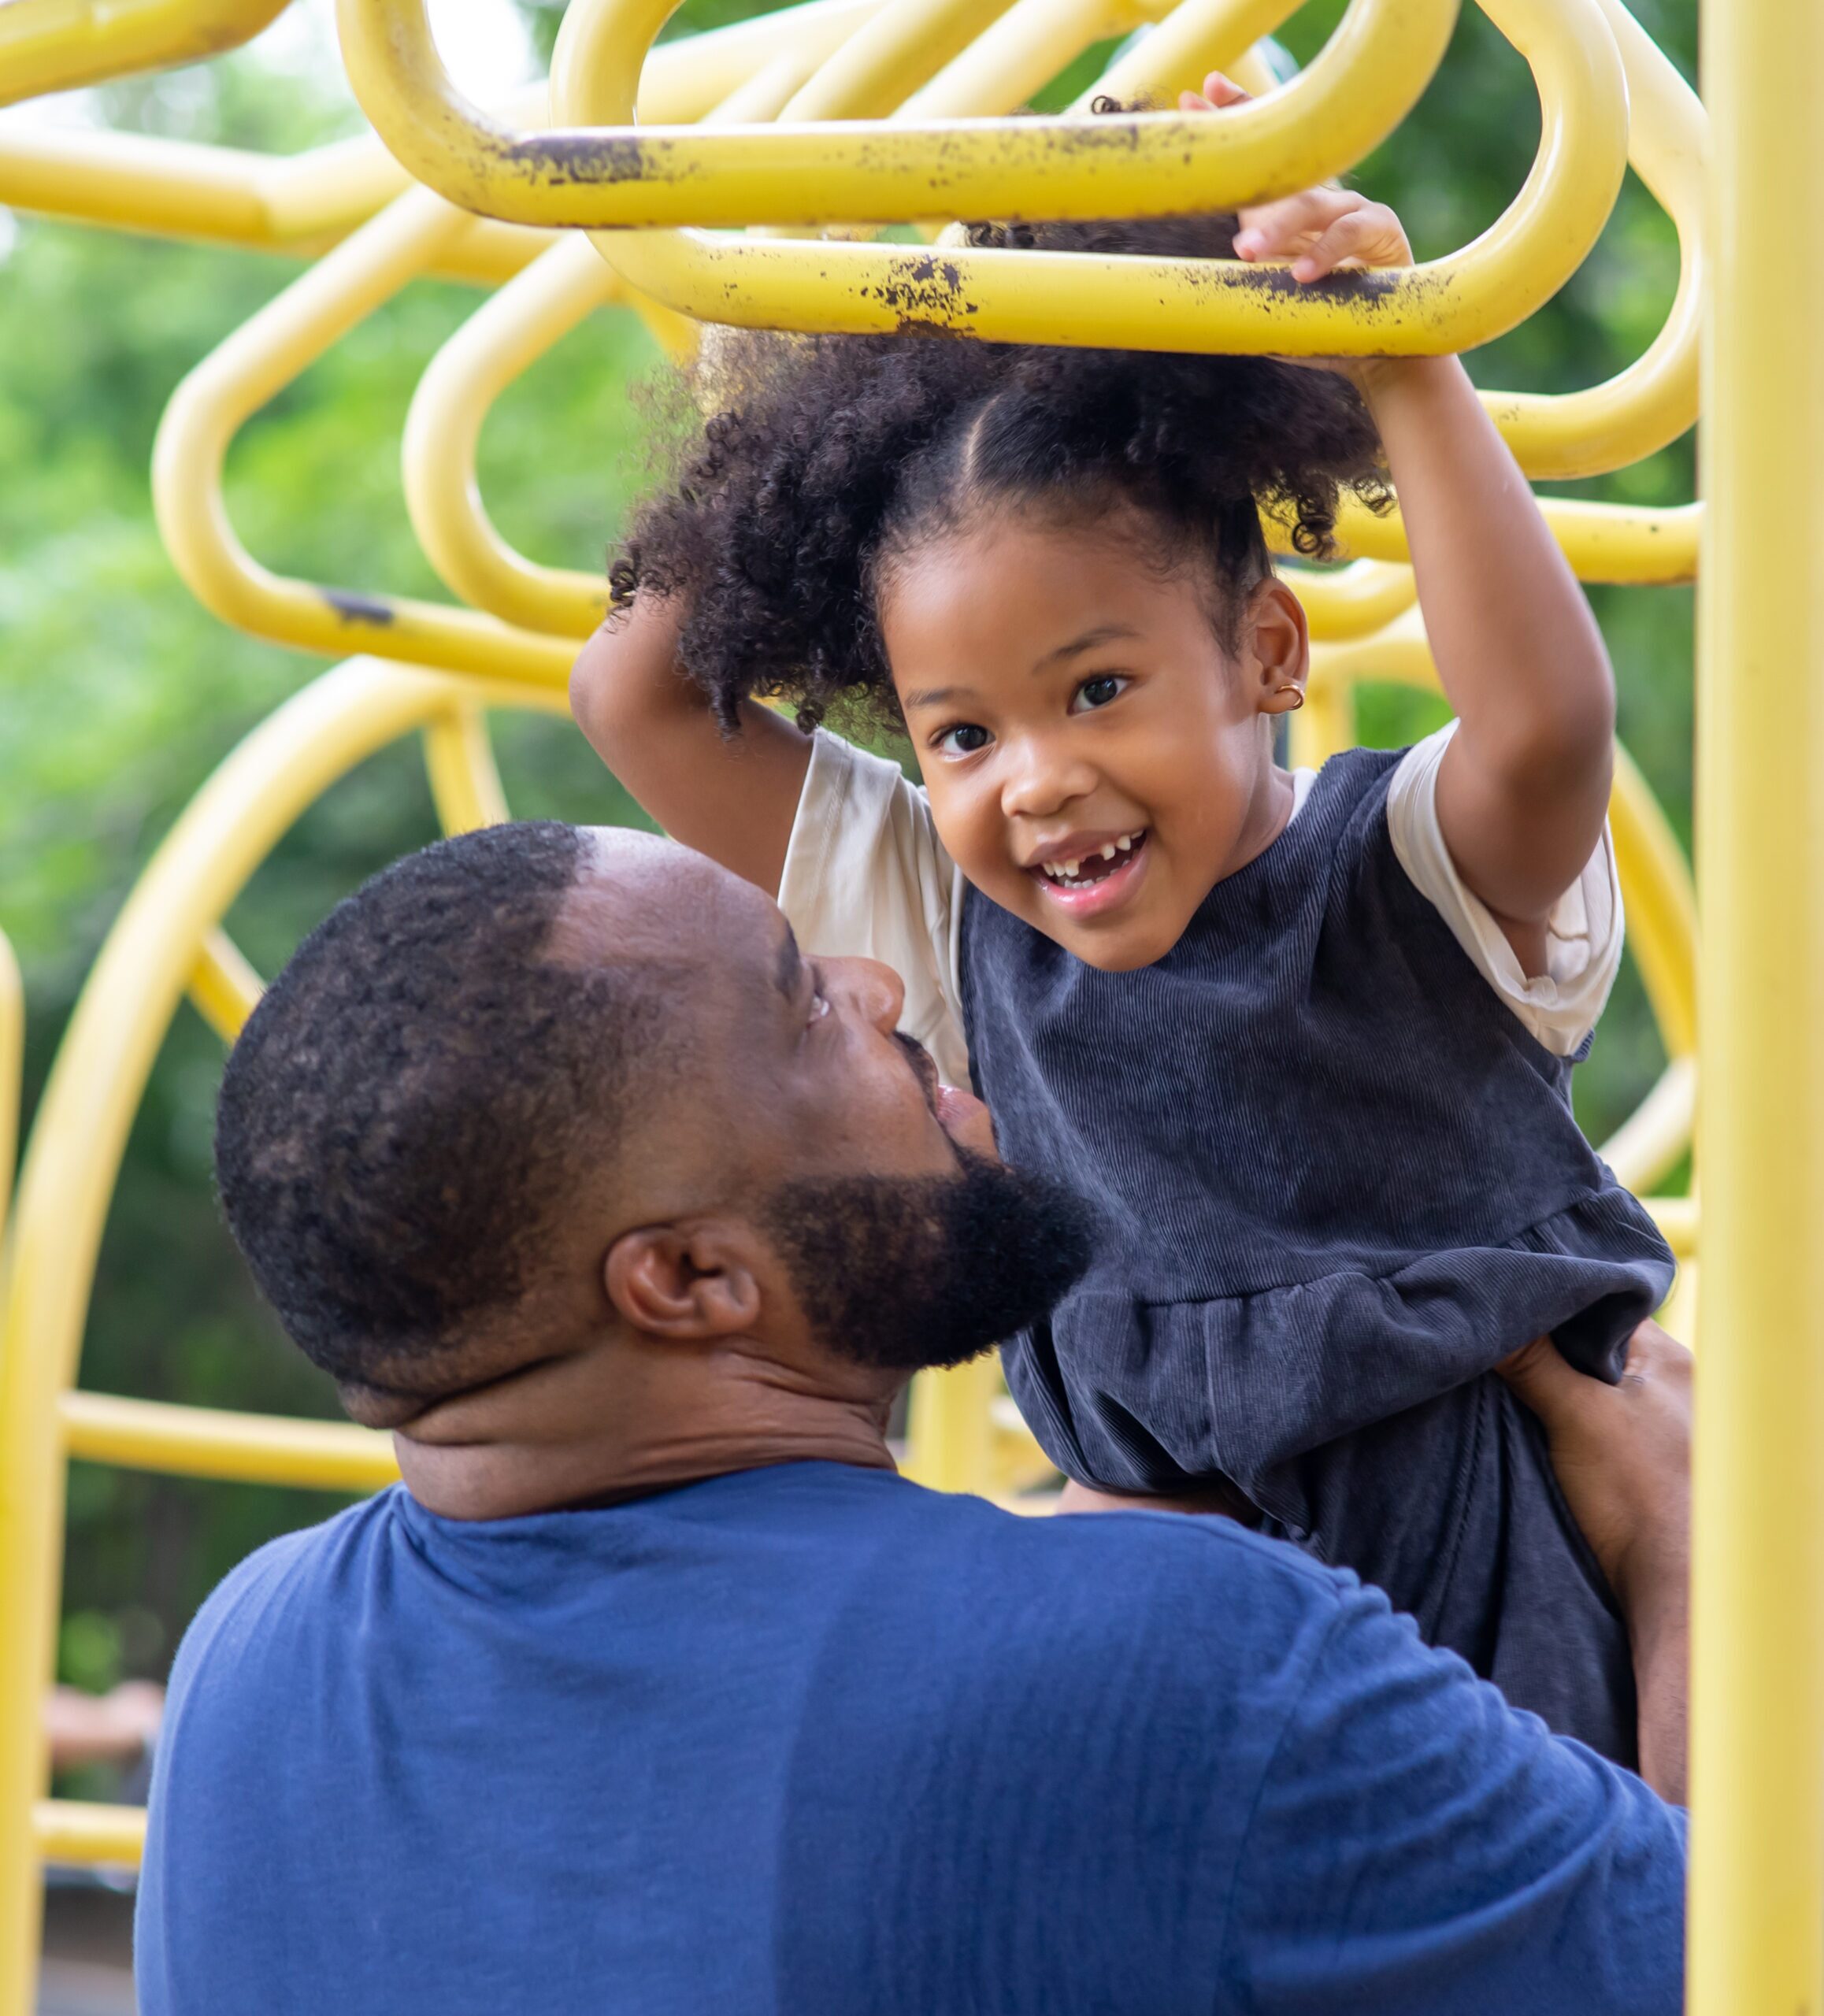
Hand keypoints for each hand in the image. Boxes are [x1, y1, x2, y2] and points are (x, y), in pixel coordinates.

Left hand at [1179, 72, 1414, 392]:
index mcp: (1289, 207)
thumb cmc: (1317, 318)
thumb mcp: (1270, 295)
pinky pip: (1350, 233)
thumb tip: (1181, 285)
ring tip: (1244, 251)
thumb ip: (1244, 280)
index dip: (1235, 120)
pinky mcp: (1383, 230)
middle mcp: (1321, 198)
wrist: (1375, 346)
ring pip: (1310, 204)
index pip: (1260, 160)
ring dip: (1276, 227)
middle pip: (1285, 164)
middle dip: (1249, 150)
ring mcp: (1352, 209)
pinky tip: (1300, 274)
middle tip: (1209, 151)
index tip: (1196, 93)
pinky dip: (1325, 254)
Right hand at [1498, 1320, 1690, 1800]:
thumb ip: (1531, 1358)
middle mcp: (1667, 1387)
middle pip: (1585, 1349)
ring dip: (1544, 1390)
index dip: (1546, 1307)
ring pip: (1580, 1387)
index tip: (1501, 1309)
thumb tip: (1481, 1309)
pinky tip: (1524, 1428)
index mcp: (1670, 1360)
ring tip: (1500, 1388)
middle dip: (1540, 1350)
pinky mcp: (1630, 1465)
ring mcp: (1651, 1427)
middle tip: (1493, 1348)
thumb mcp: (1577, 1414)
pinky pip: (1581, 1423)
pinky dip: (1553, 1422)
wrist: (1666, 1590)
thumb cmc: (1641, 1497)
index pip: (1595, 1309)